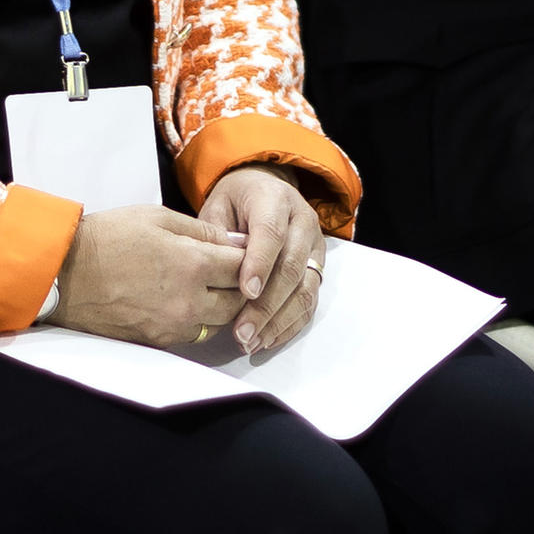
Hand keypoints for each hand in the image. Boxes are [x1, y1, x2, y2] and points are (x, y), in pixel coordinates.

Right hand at [48, 204, 249, 351]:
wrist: (63, 273)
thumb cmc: (107, 238)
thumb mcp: (156, 217)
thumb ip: (200, 230)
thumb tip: (231, 241)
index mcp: (193, 264)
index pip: (243, 266)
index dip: (246, 256)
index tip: (241, 251)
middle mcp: (190, 301)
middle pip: (238, 300)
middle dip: (239, 285)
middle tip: (228, 271)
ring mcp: (173, 325)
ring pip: (218, 323)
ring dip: (220, 306)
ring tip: (206, 288)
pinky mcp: (157, 341)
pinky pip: (192, 334)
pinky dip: (195, 320)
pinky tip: (182, 303)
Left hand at [198, 164, 326, 353]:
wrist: (264, 191)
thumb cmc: (236, 202)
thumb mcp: (217, 205)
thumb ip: (217, 235)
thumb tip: (217, 270)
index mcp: (276, 200)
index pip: (272, 233)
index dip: (260, 263)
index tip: (246, 291)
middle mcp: (303, 222)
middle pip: (291, 268)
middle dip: (266, 305)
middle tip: (242, 331)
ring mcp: (314, 248)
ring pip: (304, 290)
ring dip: (278, 321)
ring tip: (251, 342)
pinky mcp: (316, 270)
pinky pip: (309, 302)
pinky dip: (288, 325)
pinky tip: (266, 339)